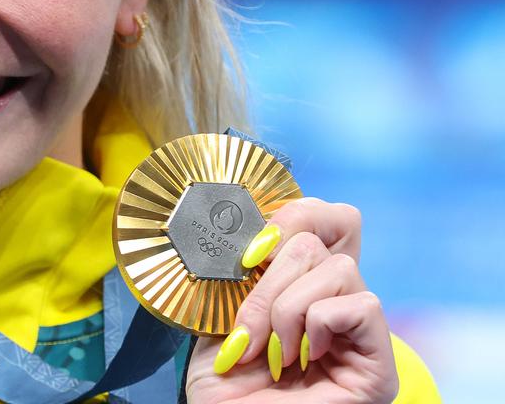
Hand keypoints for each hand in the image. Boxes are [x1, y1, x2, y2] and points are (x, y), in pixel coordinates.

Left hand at [184, 197, 398, 402]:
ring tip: (274, 351)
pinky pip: (362, 305)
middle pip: (320, 235)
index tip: (248, 253)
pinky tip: (303, 358)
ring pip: (338, 268)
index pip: (322, 216)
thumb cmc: (220, 384)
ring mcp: (358, 334)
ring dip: (288, 307)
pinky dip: (321, 324)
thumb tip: (254, 222)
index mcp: (299, 283)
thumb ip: (244, 268)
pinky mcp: (378, 364)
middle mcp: (333, 302)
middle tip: (250, 329)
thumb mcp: (221, 311)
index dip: (289, 215)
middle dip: (271, 277)